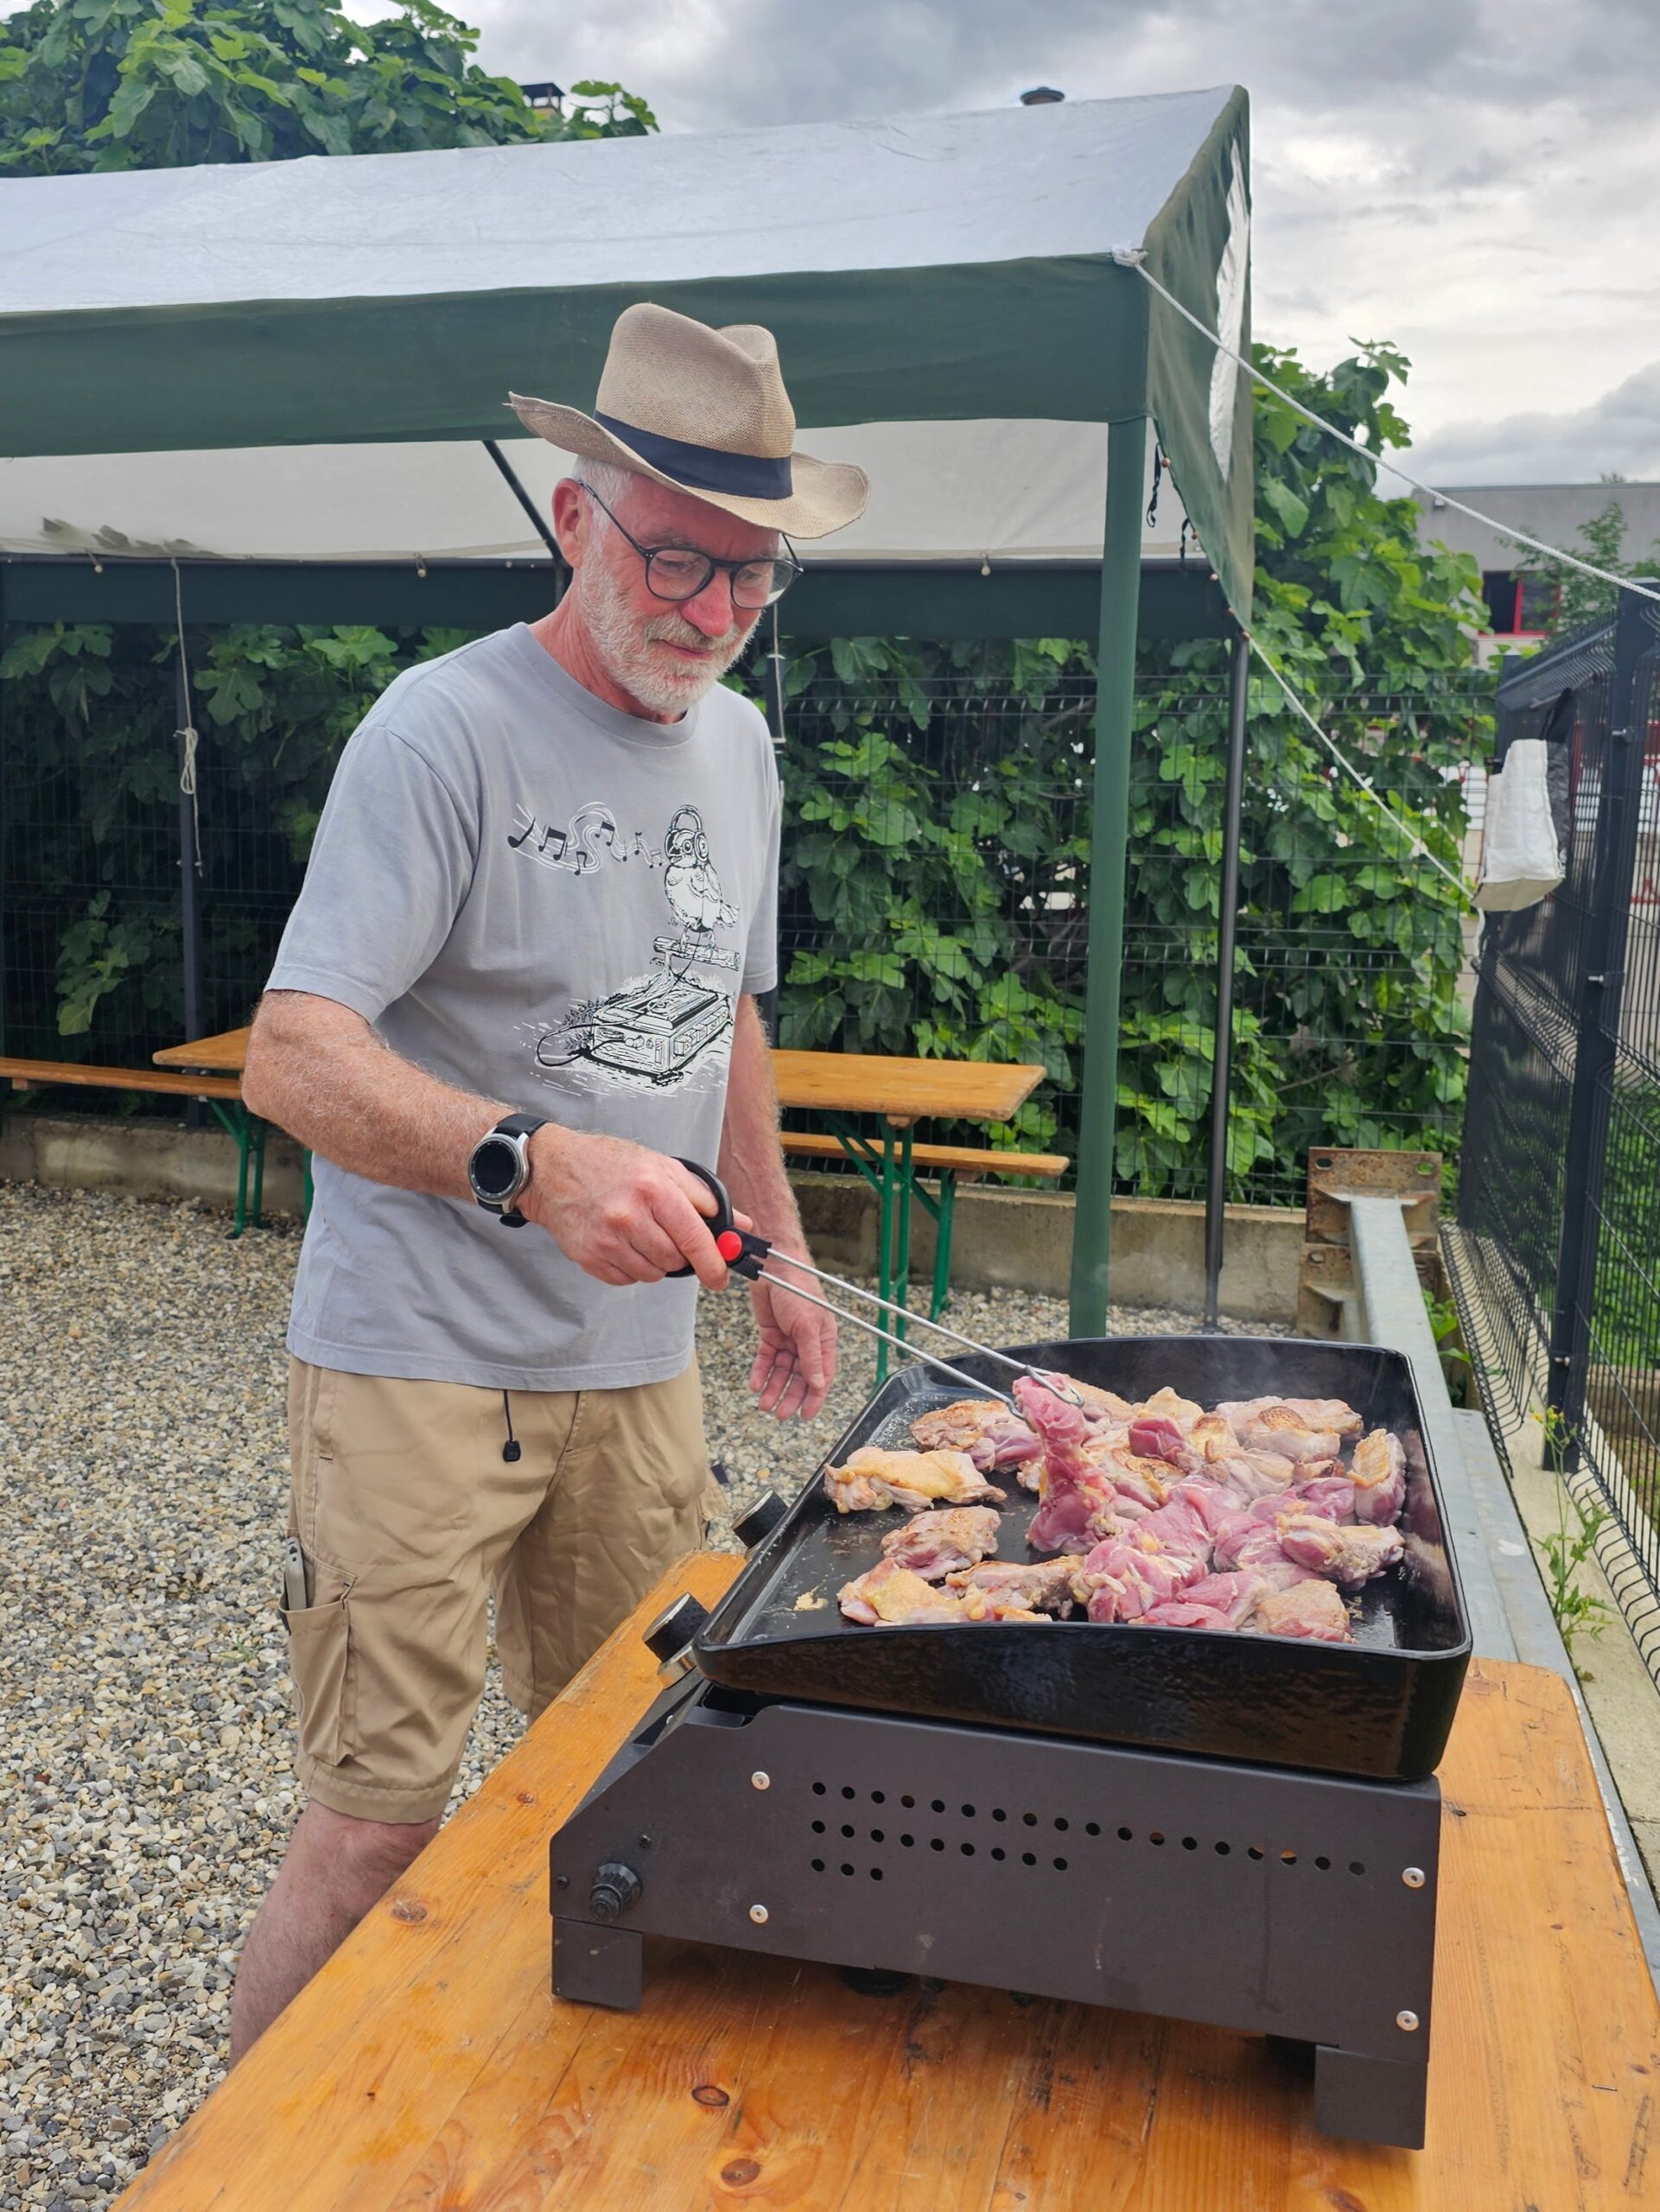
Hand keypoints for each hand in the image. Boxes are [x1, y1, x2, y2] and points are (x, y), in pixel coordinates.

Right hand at [519, 1129, 738, 1289]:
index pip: (694, 1237)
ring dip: (656, 1262)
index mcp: (653, 1188)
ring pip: (652, 1274)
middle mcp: (629, 1215)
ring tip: (642, 1235)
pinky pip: (627, 1279)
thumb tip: (739, 1226)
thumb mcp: (662, 1167)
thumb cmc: (610, 1164)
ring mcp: (606, 1239)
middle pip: (675, 1260)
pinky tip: (622, 1243)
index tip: (721, 1276)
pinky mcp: (589, 1257)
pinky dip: (632, 1267)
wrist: (553, 1170)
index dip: (713, 1262)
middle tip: (671, 1238)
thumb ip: (703, 1197)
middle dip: (681, 1256)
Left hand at [748, 1245, 836, 1419]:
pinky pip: (766, 1359)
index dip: (814, 1397)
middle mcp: (807, 1342)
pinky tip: (755, 1384)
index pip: (822, 1376)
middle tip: (780, 1414)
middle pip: (800, 1377)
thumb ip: (812, 1356)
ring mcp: (788, 1339)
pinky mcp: (770, 1334)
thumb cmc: (798, 1290)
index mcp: (824, 1340)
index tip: (805, 1416)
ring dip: (773, 1388)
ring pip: (782, 1371)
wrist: (772, 1267)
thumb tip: (817, 1384)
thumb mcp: (807, 1326)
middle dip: (790, 1396)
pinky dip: (761, 1372)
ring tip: (764, 1404)